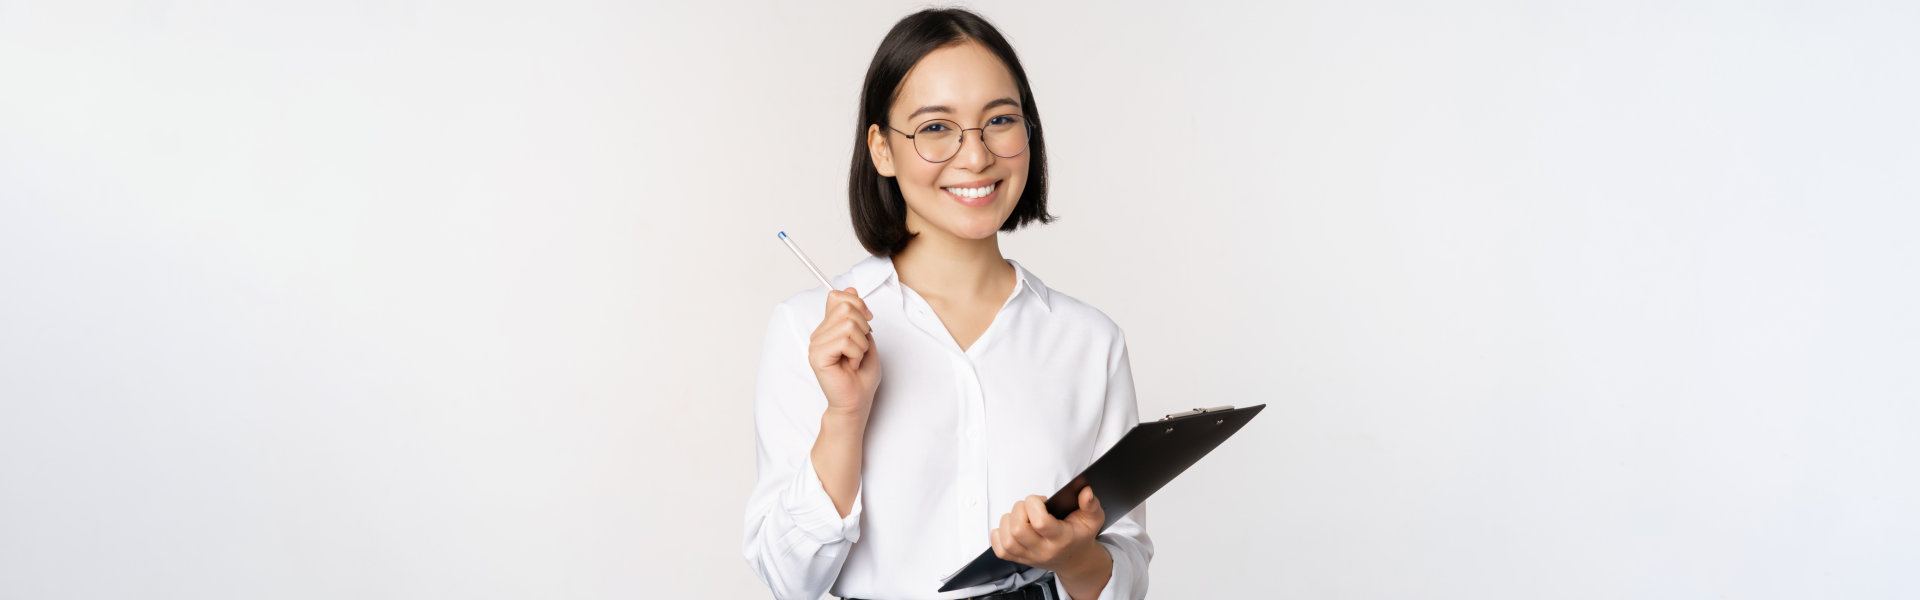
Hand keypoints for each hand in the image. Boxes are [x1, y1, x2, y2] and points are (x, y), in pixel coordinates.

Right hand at [809, 287, 879, 416]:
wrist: (857, 401)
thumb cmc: (861, 374)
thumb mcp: (865, 337)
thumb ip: (857, 314)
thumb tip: (850, 288)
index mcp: (828, 327)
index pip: (837, 296)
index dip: (858, 305)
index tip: (867, 322)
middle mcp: (819, 333)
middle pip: (845, 307)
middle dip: (863, 327)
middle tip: (860, 348)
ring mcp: (815, 344)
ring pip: (848, 324)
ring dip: (861, 344)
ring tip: (855, 358)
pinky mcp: (817, 356)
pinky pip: (845, 341)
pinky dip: (856, 354)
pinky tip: (850, 365)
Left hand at [989, 487, 1107, 574]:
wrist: (1075, 560)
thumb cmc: (1080, 535)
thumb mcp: (1093, 519)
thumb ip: (1091, 504)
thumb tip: (1086, 492)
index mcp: (1062, 539)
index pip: (1040, 522)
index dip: (1034, 504)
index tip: (1041, 499)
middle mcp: (1044, 551)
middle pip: (1018, 530)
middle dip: (1019, 509)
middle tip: (1030, 507)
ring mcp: (1029, 557)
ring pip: (1007, 540)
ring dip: (1009, 520)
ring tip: (1022, 516)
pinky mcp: (1019, 560)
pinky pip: (1000, 550)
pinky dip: (1000, 535)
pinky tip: (1011, 527)